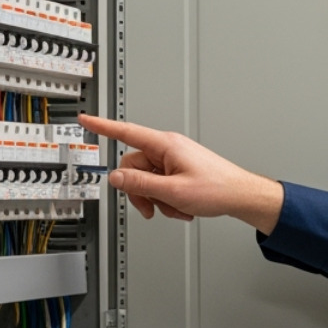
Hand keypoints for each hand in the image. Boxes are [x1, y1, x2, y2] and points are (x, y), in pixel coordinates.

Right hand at [76, 115, 284, 233]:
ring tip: (176, 208)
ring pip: (147, 179)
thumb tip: (116, 177)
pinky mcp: (179, 170)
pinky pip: (160, 184)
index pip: (126, 132)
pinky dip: (167, 199)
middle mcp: (168, 148)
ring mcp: (174, 159)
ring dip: (157, 199)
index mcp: (165, 145)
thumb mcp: (172, 191)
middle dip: (141, 191)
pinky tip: (182, 207)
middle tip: (154, 207)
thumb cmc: (218, 188)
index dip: (103, 126)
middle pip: (134, 166)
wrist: (241, 196)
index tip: (85, 119)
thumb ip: (140, 184)